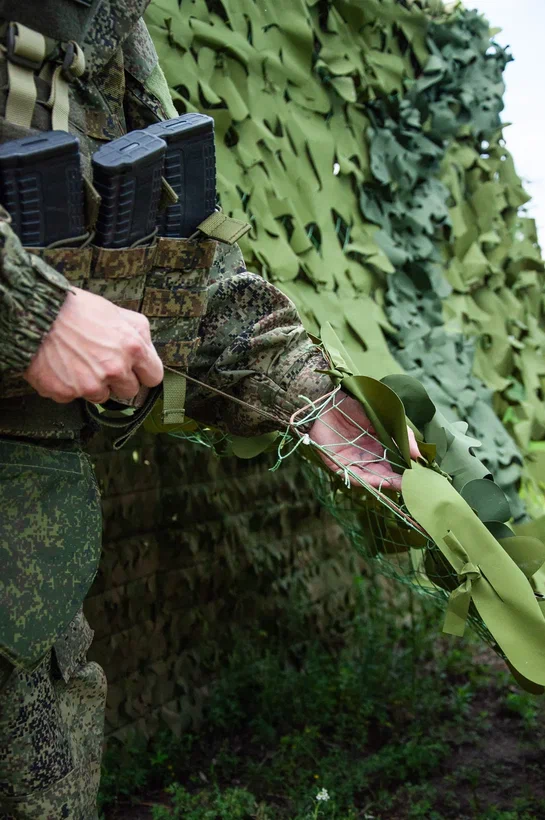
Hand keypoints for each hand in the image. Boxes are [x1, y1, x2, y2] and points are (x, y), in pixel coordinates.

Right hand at [24, 288, 163, 403]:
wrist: (34, 313)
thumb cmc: (76, 309)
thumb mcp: (116, 311)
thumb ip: (139, 333)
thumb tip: (149, 351)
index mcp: (132, 348)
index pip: (154, 377)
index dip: (144, 373)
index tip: (136, 370)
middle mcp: (115, 370)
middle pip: (130, 391)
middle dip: (119, 380)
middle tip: (101, 362)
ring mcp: (90, 384)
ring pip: (102, 396)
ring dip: (93, 384)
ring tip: (78, 361)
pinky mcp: (67, 393)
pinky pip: (74, 397)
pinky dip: (68, 386)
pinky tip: (62, 366)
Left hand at [309, 390, 420, 490]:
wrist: (326, 399)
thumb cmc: (354, 404)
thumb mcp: (384, 416)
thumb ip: (402, 435)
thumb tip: (419, 456)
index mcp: (381, 444)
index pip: (398, 461)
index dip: (410, 468)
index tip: (424, 473)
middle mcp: (369, 455)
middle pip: (388, 472)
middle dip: (403, 479)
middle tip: (418, 484)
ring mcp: (355, 462)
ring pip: (375, 477)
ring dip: (390, 482)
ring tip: (406, 485)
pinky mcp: (339, 466)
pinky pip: (357, 477)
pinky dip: (372, 480)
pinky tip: (386, 482)